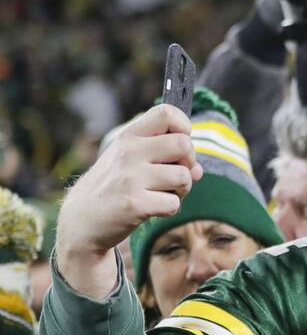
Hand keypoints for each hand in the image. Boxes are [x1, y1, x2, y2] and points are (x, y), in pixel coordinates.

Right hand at [56, 105, 200, 298]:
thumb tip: (198, 169)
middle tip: (174, 176)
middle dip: (188, 163)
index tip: (178, 145)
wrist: (81, 221)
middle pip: (184, 144)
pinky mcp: (134, 204)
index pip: (166, 112)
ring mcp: (131, 178)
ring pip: (184, 177)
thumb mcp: (131, 163)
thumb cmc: (113, 188)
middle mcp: (129, 152)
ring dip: (181, 190)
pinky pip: (174, 204)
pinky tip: (152, 209)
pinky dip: (170, 209)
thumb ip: (165, 158)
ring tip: (161, 194)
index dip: (183, 127)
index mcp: (129, 137)